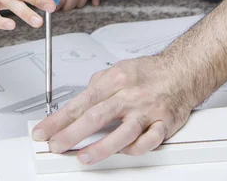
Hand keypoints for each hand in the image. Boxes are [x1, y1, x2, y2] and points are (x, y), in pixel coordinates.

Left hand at [32, 55, 193, 164]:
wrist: (182, 71)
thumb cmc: (149, 72)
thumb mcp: (118, 69)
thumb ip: (98, 86)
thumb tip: (79, 102)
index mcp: (115, 80)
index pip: (80, 101)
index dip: (59, 119)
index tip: (44, 131)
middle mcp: (129, 95)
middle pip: (95, 115)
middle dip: (71, 133)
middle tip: (55, 145)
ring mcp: (147, 111)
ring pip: (122, 132)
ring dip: (100, 147)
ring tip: (83, 157)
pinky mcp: (164, 124)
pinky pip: (148, 141)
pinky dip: (134, 149)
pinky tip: (122, 153)